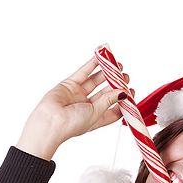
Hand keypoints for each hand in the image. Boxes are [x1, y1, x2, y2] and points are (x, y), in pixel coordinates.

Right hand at [16, 55, 134, 158]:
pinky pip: (83, 72)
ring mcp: (79, 95)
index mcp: (96, 118)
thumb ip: (109, 100)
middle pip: (106, 92)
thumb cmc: (72, 125)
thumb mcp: (97, 113)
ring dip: (106, 72)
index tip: (131, 92)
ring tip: (117, 65)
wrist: (51, 122)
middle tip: (125, 76)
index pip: (113, 108)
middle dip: (116, 83)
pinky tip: (101, 58)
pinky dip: (92, 64)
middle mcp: (88, 106)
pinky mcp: (70, 84)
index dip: (123, 100)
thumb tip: (123, 92)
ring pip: (95, 80)